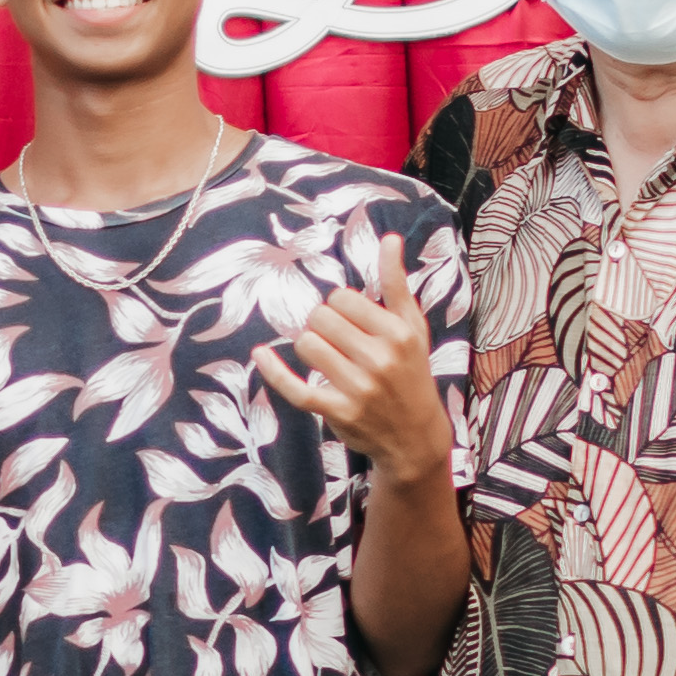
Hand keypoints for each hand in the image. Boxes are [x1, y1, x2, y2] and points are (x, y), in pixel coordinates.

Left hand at [261, 230, 450, 480]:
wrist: (415, 435)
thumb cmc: (411, 372)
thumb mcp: (412, 326)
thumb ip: (397, 283)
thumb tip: (389, 239)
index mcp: (398, 333)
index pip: (342, 298)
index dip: (340, 306)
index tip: (351, 321)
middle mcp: (380, 358)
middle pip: (321, 317)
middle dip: (323, 324)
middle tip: (338, 340)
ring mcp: (358, 387)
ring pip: (306, 345)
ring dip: (310, 346)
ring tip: (328, 356)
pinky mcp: (337, 411)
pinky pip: (295, 387)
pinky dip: (274, 371)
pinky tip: (259, 355)